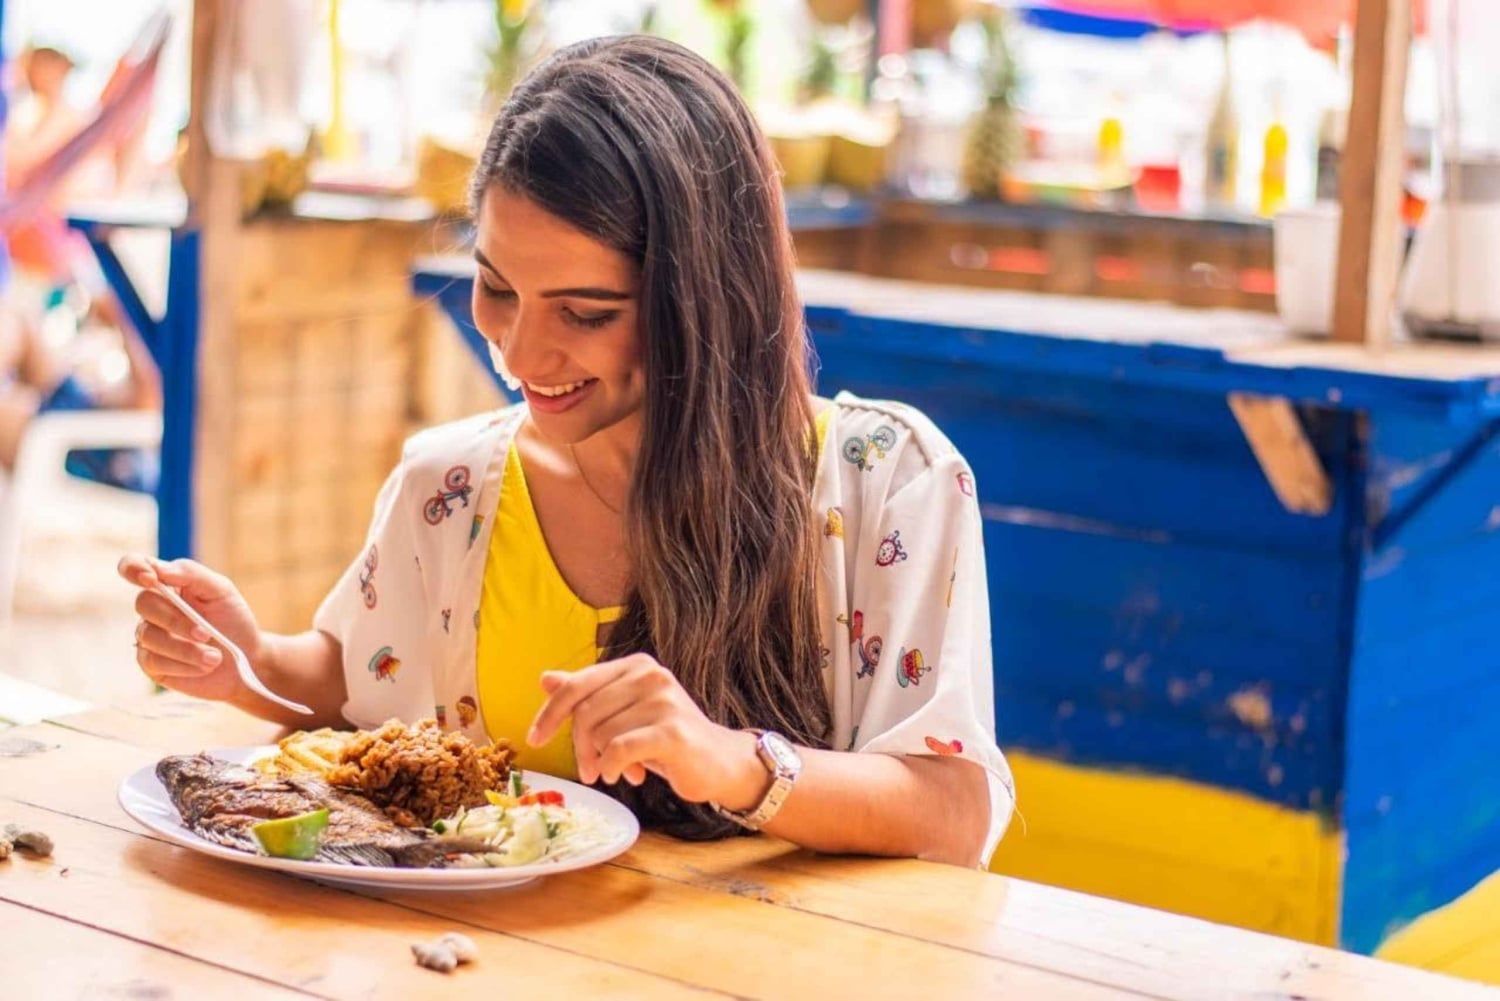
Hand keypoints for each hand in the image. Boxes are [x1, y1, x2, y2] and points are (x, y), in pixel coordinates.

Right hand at [118, 553, 265, 702]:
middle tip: (206, 634)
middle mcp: (153, 607)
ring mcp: (148, 635)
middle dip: (175, 620)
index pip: (134, 566)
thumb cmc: (232, 618)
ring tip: (215, 658)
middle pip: (144, 604)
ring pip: (149, 636)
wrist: (246, 657)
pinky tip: (204, 667)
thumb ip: (191, 574)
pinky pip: (153, 661)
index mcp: (167, 583)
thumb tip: (159, 571)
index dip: (133, 568)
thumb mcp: (221, 591)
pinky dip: (183, 664)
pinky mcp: (151, 663)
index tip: (151, 579)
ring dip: (184, 648)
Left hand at [527, 653, 764, 807]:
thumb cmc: (665, 737)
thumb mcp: (624, 714)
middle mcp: (651, 675)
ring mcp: (664, 701)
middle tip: (589, 772)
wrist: (717, 762)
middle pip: (586, 713)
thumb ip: (588, 695)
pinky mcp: (672, 731)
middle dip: (581, 749)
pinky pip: (620, 750)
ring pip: (602, 735)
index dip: (551, 713)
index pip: (578, 685)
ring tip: (622, 771)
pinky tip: (626, 776)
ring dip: (603, 762)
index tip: (536, 739)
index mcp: (636, 665)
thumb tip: (546, 679)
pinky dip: (613, 768)